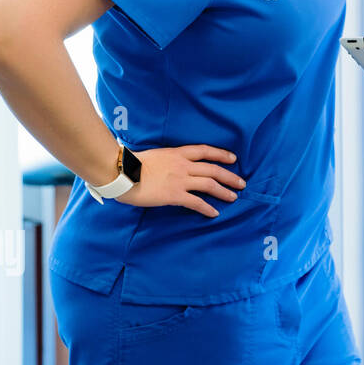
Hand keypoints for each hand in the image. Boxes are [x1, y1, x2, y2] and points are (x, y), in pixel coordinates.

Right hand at [116, 145, 245, 218]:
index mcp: (177, 153)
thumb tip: (173, 166)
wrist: (121, 172)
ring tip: (234, 197)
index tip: (234, 158)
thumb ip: (168, 160)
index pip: (205, 151)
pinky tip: (214, 213)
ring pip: (209, 184)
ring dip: (224, 191)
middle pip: (213, 169)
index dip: (221, 154)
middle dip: (230, 176)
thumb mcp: (155, 155)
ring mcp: (180, 180)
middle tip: (242, 183)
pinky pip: (196, 202)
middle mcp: (183, 165)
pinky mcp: (174, 195)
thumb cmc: (132, 164)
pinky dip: (207, 208)